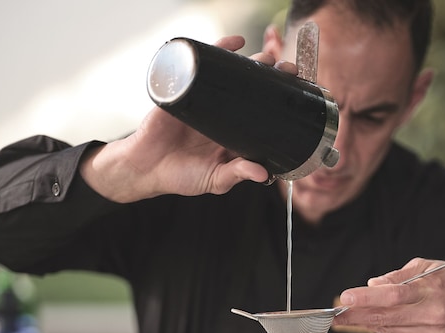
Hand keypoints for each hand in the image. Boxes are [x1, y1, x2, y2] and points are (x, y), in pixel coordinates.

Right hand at [80, 36, 295, 202]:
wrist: (146, 167)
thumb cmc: (181, 175)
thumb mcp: (214, 180)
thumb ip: (237, 175)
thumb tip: (265, 175)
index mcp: (234, 133)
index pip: (262, 113)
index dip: (280, 102)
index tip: (298, 95)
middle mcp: (223, 113)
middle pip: (252, 89)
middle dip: (272, 76)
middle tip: (288, 69)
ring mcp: (204, 99)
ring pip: (231, 74)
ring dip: (251, 61)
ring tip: (268, 55)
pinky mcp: (184, 89)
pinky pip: (201, 64)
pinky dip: (217, 48)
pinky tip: (233, 41)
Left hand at [336, 258, 444, 332]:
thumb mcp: (431, 267)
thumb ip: (400, 276)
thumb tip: (372, 285)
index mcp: (433, 290)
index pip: (393, 295)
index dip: (367, 298)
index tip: (346, 299)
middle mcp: (432, 314)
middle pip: (387, 317)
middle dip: (357, 316)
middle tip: (336, 315)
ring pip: (391, 329)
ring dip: (368, 323)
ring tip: (349, 317)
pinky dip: (389, 328)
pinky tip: (384, 321)